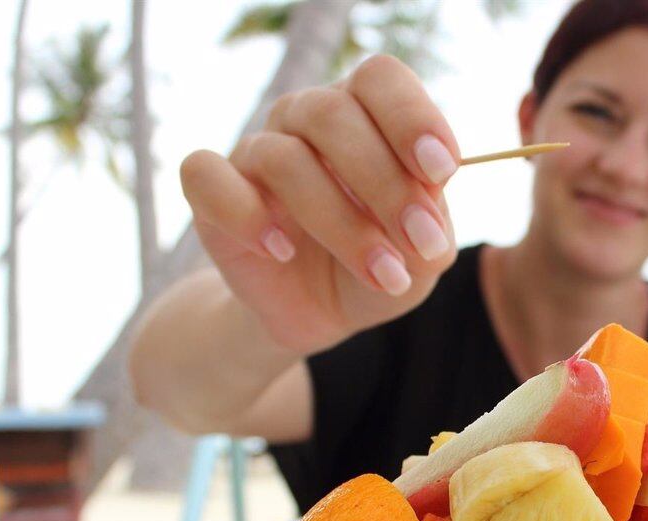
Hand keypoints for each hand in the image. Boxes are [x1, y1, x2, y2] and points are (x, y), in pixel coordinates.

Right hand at [179, 55, 460, 354]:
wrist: (325, 314)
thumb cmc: (384, 263)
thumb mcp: (424, 253)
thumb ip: (433, 221)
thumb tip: (426, 201)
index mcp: (365, 113)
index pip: (379, 78)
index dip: (410, 116)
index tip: (442, 170)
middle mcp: (306, 118)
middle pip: (333, 113)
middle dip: (385, 182)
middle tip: (421, 241)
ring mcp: (256, 153)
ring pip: (284, 158)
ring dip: (341, 221)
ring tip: (383, 273)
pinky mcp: (212, 194)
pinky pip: (206, 177)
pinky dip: (246, 214)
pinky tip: (282, 252)